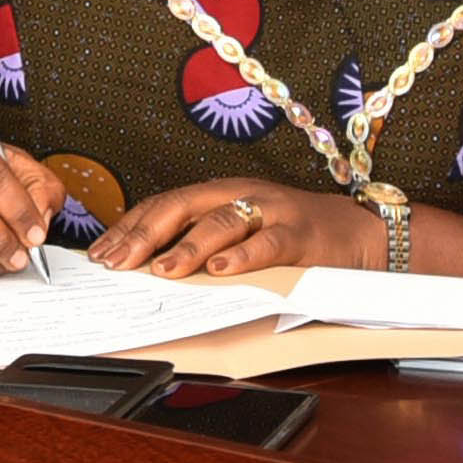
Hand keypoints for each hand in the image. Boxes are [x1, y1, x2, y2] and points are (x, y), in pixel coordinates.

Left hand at [89, 179, 374, 278]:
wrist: (361, 231)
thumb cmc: (293, 234)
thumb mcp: (241, 228)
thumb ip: (202, 237)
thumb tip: (149, 262)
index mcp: (218, 192)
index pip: (161, 205)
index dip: (128, 227)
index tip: (101, 253)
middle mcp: (239, 194)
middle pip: (179, 207)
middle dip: (143, 236)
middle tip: (116, 263)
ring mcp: (270, 210)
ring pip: (219, 223)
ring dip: (186, 248)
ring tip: (161, 270)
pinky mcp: (300, 233)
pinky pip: (266, 243)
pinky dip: (241, 256)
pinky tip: (220, 270)